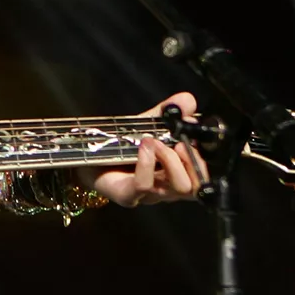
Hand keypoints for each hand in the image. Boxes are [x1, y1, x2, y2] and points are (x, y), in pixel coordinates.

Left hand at [78, 92, 205, 207]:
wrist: (88, 156)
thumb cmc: (121, 143)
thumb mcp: (147, 123)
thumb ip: (168, 112)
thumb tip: (187, 99)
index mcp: (177, 172)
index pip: (204, 175)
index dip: (205, 160)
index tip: (197, 137)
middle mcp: (168, 187)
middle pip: (195, 187)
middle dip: (192, 162)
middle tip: (179, 143)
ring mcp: (149, 194)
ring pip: (178, 188)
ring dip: (171, 161)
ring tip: (154, 141)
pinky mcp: (128, 195)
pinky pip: (145, 185)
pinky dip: (147, 164)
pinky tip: (143, 147)